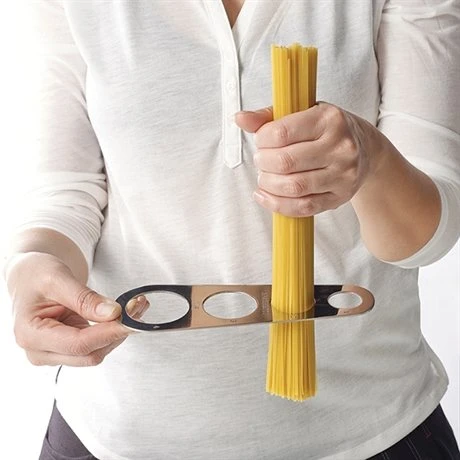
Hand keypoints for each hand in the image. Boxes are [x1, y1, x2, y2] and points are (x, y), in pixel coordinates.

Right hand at [6, 252, 143, 365]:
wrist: (30, 276)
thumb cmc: (37, 274)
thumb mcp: (58, 278)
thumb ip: (84, 298)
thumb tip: (113, 313)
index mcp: (31, 335)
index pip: (78, 344)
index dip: (108, 333)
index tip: (131, 319)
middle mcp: (41, 352)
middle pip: (90, 354)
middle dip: (118, 331)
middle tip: (137, 305)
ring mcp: (55, 354)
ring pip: (98, 351)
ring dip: (120, 330)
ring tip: (136, 304)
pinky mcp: (69, 349)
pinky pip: (98, 344)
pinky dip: (115, 329)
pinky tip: (128, 311)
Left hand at [235, 102, 384, 216]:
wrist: (366, 150)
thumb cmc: (327, 130)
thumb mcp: (303, 113)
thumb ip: (269, 117)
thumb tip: (240, 118)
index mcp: (328, 119)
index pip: (281, 133)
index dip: (261, 141)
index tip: (261, 142)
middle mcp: (340, 147)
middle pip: (285, 162)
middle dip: (263, 164)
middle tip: (261, 161)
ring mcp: (342, 174)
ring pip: (293, 187)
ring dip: (269, 185)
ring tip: (265, 177)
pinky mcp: (340, 197)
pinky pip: (303, 207)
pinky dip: (278, 205)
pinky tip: (266, 196)